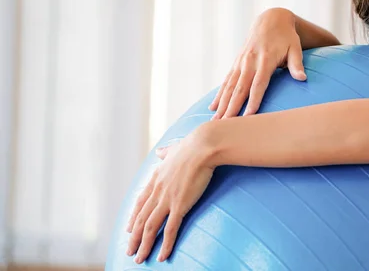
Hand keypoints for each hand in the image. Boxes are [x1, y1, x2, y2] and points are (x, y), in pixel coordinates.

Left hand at [125, 129, 213, 263]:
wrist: (202, 147)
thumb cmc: (192, 146)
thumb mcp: (174, 149)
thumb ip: (166, 153)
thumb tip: (160, 151)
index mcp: (156, 178)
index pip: (140, 202)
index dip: (133, 217)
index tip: (129, 229)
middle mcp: (157, 191)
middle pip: (141, 219)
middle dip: (134, 238)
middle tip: (130, 251)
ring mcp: (167, 199)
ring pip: (150, 228)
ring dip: (144, 245)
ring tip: (140, 259)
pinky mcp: (180, 205)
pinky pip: (170, 230)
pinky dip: (165, 245)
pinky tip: (162, 257)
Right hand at [209, 8, 306, 118]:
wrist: (270, 20)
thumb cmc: (286, 37)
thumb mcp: (295, 47)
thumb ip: (297, 63)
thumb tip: (303, 78)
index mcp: (265, 59)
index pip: (258, 84)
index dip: (253, 100)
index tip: (248, 116)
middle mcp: (249, 62)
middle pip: (240, 88)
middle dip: (232, 108)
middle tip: (225, 126)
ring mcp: (241, 62)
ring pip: (229, 87)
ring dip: (222, 104)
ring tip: (215, 122)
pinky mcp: (236, 63)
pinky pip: (226, 81)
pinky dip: (219, 95)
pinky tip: (213, 108)